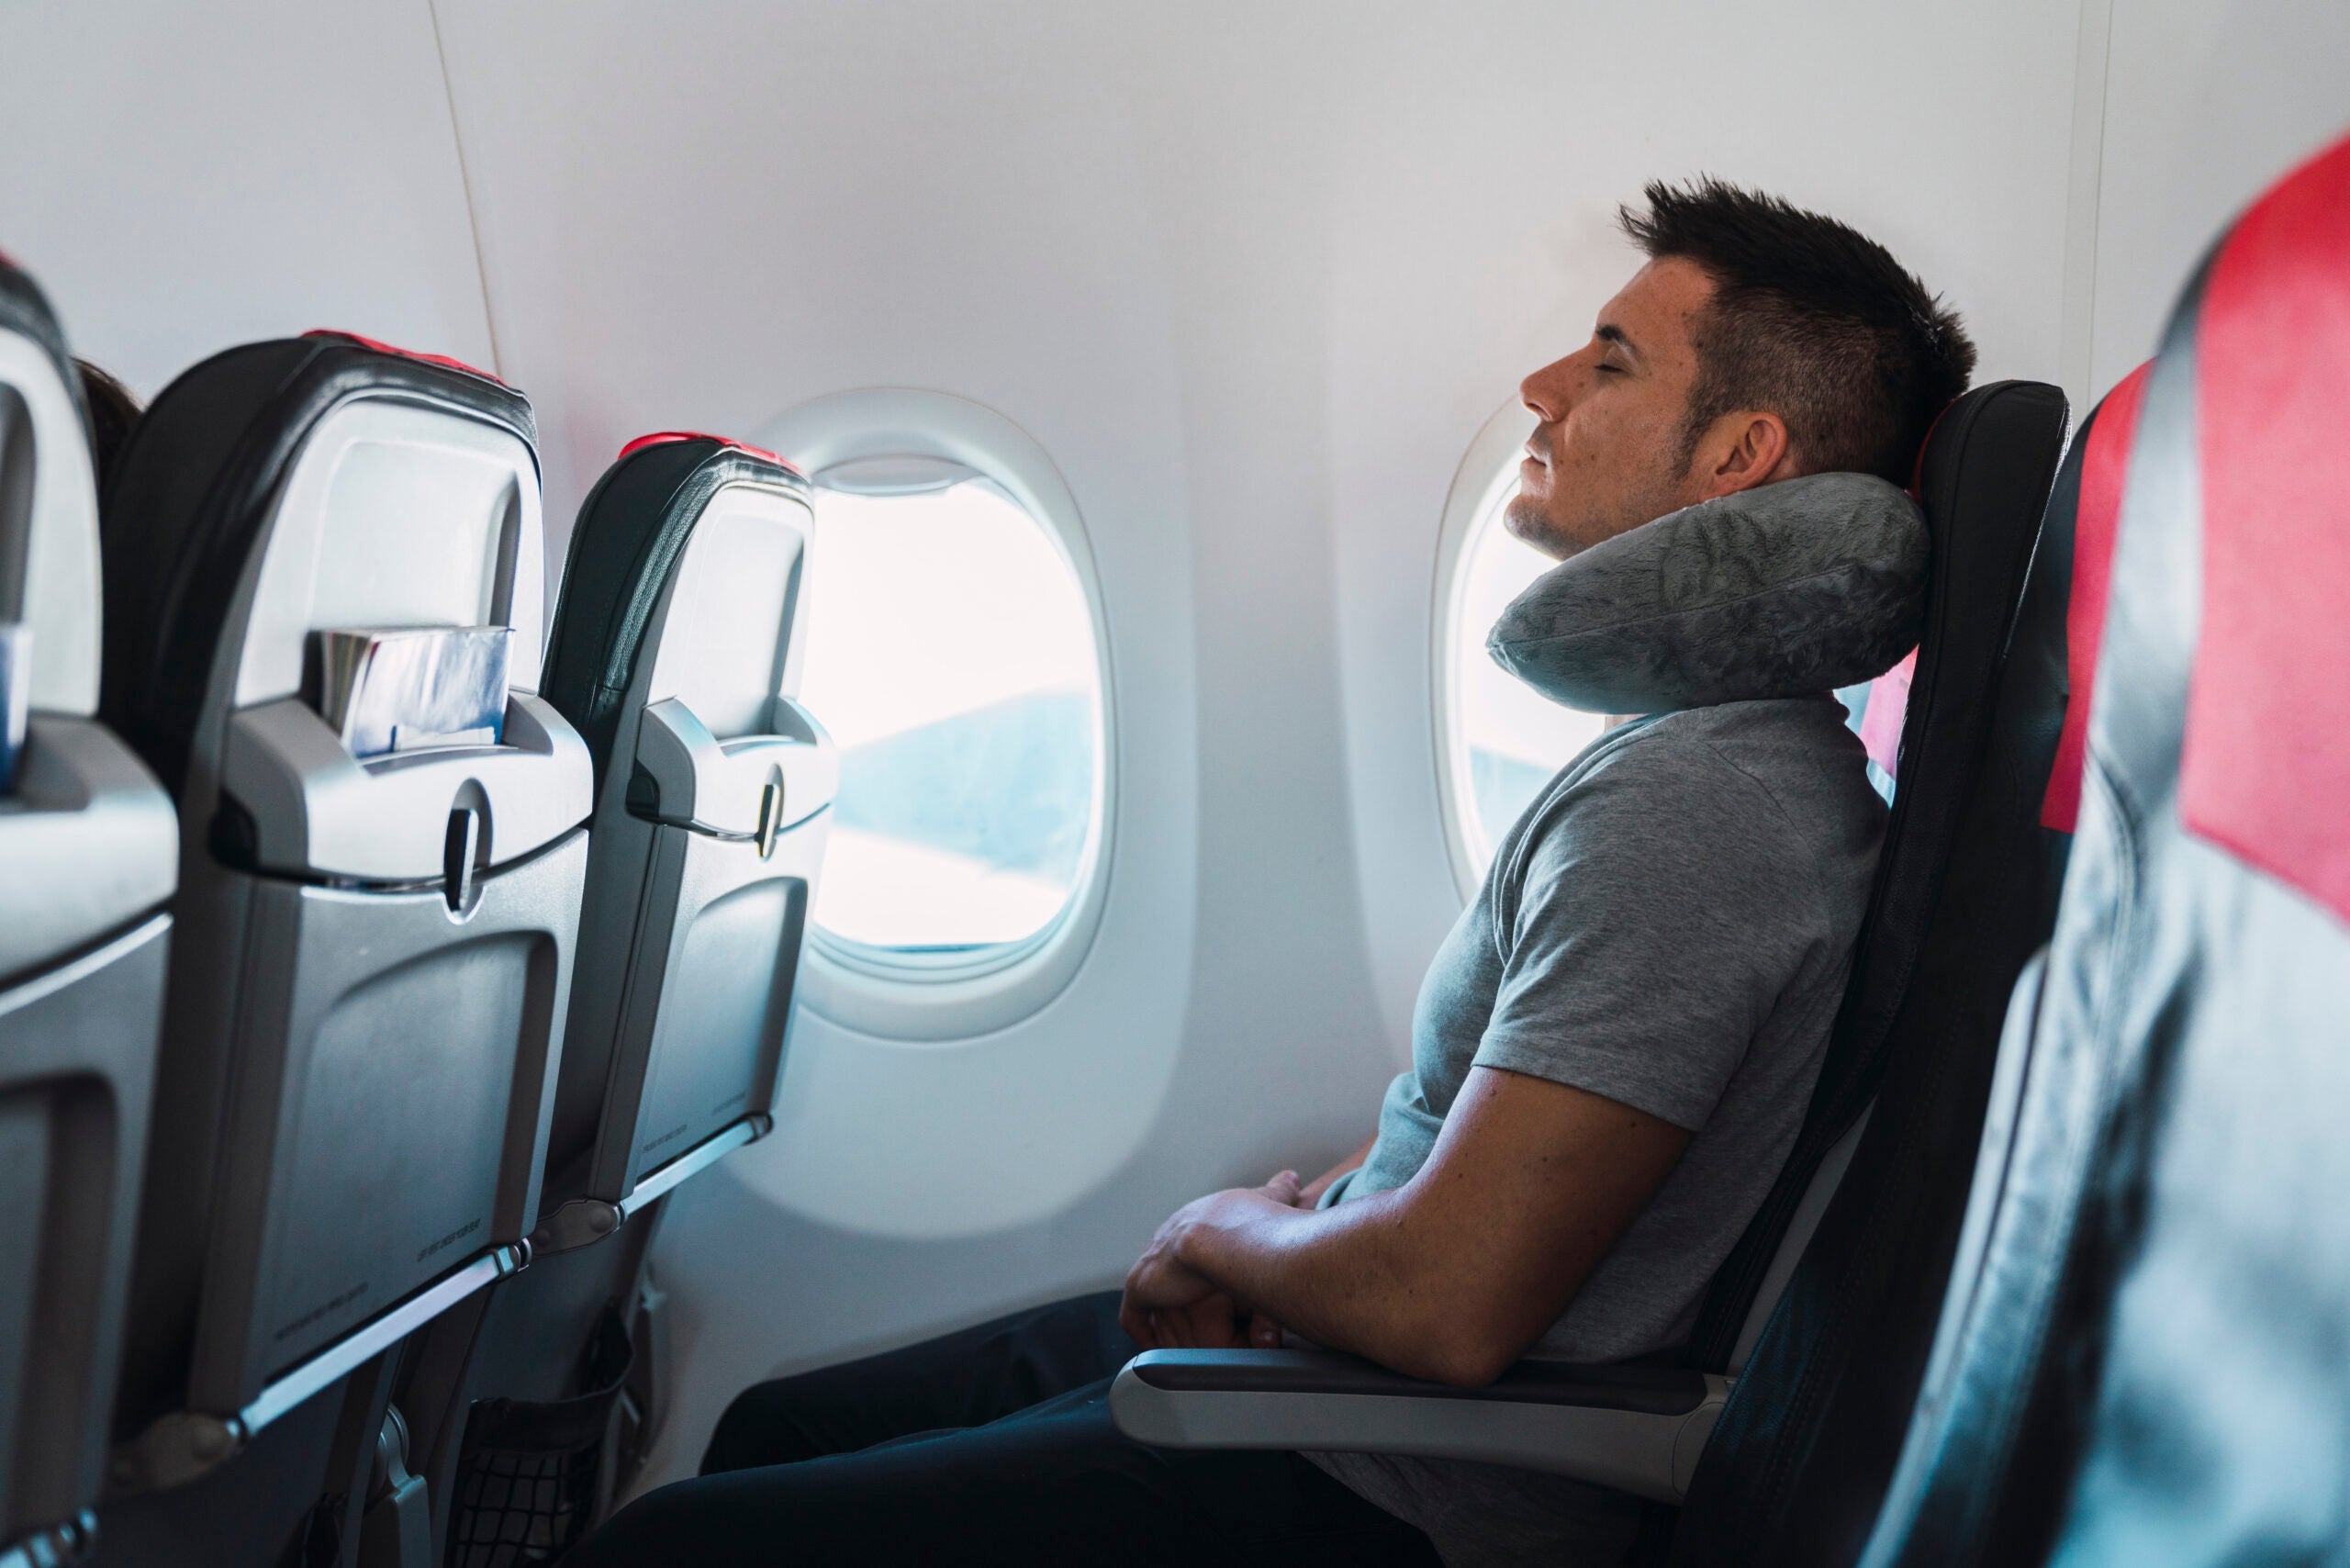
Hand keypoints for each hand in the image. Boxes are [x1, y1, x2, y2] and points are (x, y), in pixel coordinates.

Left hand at [1120, 1171, 1303, 1348]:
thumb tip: (1291, 1178)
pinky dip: (1145, 1332)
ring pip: (1150, 1290)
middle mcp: (1168, 1237)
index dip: (1197, 1262)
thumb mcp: (1270, 1199)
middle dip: (1175, 1286)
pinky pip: (1134, 1317)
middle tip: (1191, 1313)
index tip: (1206, 1280)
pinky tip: (1157, 1347)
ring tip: (1175, 1337)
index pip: (1189, 1240)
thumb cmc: (1252, 1222)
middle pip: (1166, 1265)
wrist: (1226, 1238)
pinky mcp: (1140, 1287)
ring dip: (1161, 1311)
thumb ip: (1279, 1190)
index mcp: (1195, 1219)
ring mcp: (1151, 1263)